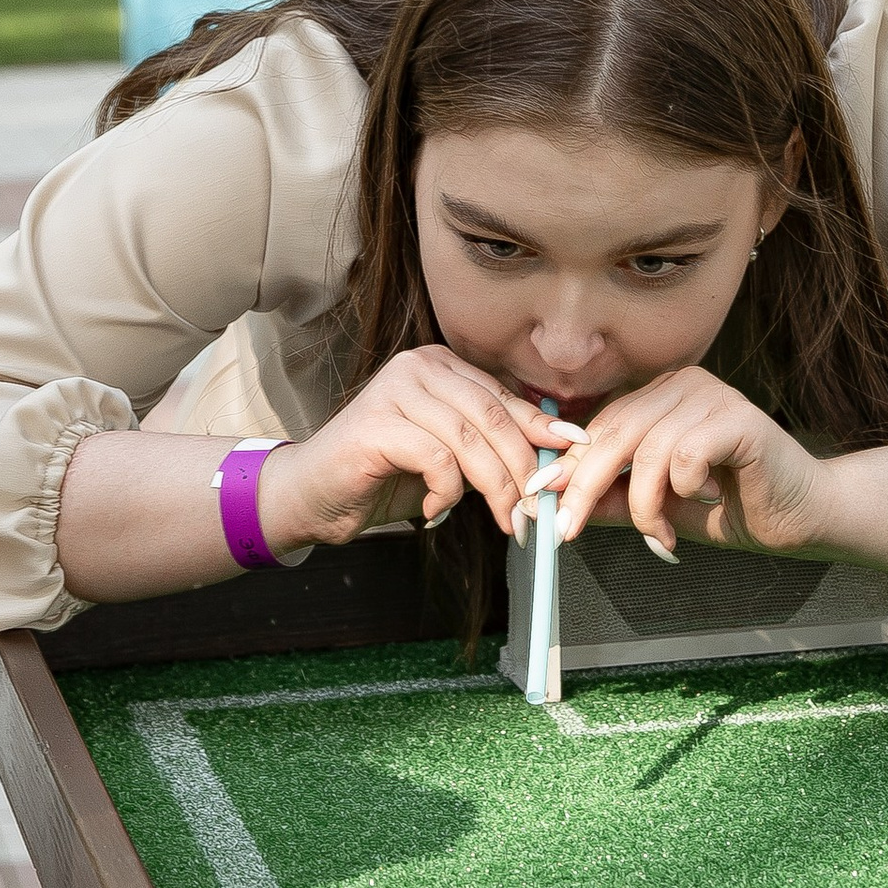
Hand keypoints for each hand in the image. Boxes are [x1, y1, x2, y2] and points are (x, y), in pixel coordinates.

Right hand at [263, 346, 577, 551]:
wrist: (310, 496)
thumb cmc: (382, 477)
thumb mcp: (449, 457)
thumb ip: (489, 445)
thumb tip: (555, 450)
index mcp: (439, 366)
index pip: (504, 396)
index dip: (543, 427)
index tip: (577, 453)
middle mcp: (418, 367)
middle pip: (494, 416)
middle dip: (523, 467)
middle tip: (536, 509)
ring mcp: (394, 391)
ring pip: (470, 439)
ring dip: (495, 487)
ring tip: (504, 521)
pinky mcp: (376, 424)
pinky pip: (437, 458)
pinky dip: (447, 491)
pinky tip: (436, 510)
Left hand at [542, 366, 829, 563]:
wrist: (805, 517)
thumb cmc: (735, 507)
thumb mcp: (661, 507)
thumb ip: (615, 499)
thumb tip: (555, 503)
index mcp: (662, 396)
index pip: (600, 427)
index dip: (567, 466)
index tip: (537, 501)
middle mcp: (684, 385)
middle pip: (614, 434)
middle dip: (585, 488)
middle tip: (570, 531)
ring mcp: (713, 396)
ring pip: (647, 451)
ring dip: (645, 505)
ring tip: (661, 535)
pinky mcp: (739, 419)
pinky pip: (685, 454)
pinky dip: (685, 489)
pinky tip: (708, 500)